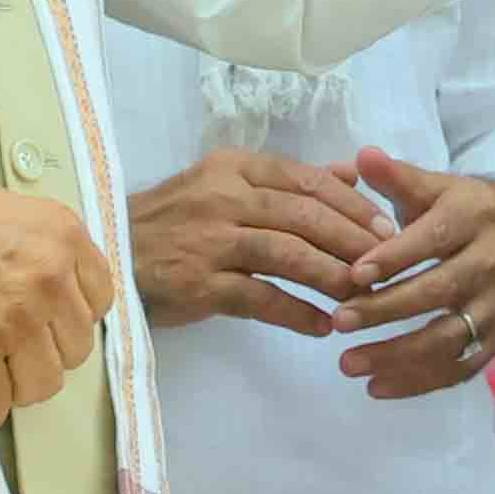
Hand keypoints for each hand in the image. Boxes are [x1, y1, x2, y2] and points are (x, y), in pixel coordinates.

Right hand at [0, 141, 116, 431]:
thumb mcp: (17, 215)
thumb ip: (43, 253)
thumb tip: (51, 297)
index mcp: (66, 239)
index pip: (99, 301)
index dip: (69, 322)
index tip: (47, 328)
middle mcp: (52, 279)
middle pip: (74, 350)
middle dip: (43, 358)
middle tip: (11, 357)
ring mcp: (16, 318)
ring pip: (42, 385)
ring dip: (15, 388)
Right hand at [126, 147, 387, 336]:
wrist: (106, 252)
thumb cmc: (175, 221)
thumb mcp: (226, 185)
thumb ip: (286, 180)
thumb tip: (349, 173)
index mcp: (236, 168)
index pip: (308, 181)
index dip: (353, 205)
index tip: (388, 227)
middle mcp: (225, 197)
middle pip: (304, 216)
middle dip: (352, 240)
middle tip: (386, 264)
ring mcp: (210, 241)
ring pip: (287, 254)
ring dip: (330, 276)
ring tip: (362, 296)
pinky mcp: (197, 284)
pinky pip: (258, 298)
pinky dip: (294, 312)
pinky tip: (320, 325)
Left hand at [331, 148, 494, 399]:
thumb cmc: (469, 211)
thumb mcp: (440, 188)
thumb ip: (398, 178)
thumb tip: (361, 155)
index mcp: (476, 216)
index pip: (434, 237)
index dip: (394, 256)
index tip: (354, 273)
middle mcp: (493, 261)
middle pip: (439, 290)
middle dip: (386, 309)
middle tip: (338, 321)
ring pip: (449, 337)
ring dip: (397, 355)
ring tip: (347, 363)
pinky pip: (460, 367)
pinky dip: (418, 382)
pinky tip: (377, 387)